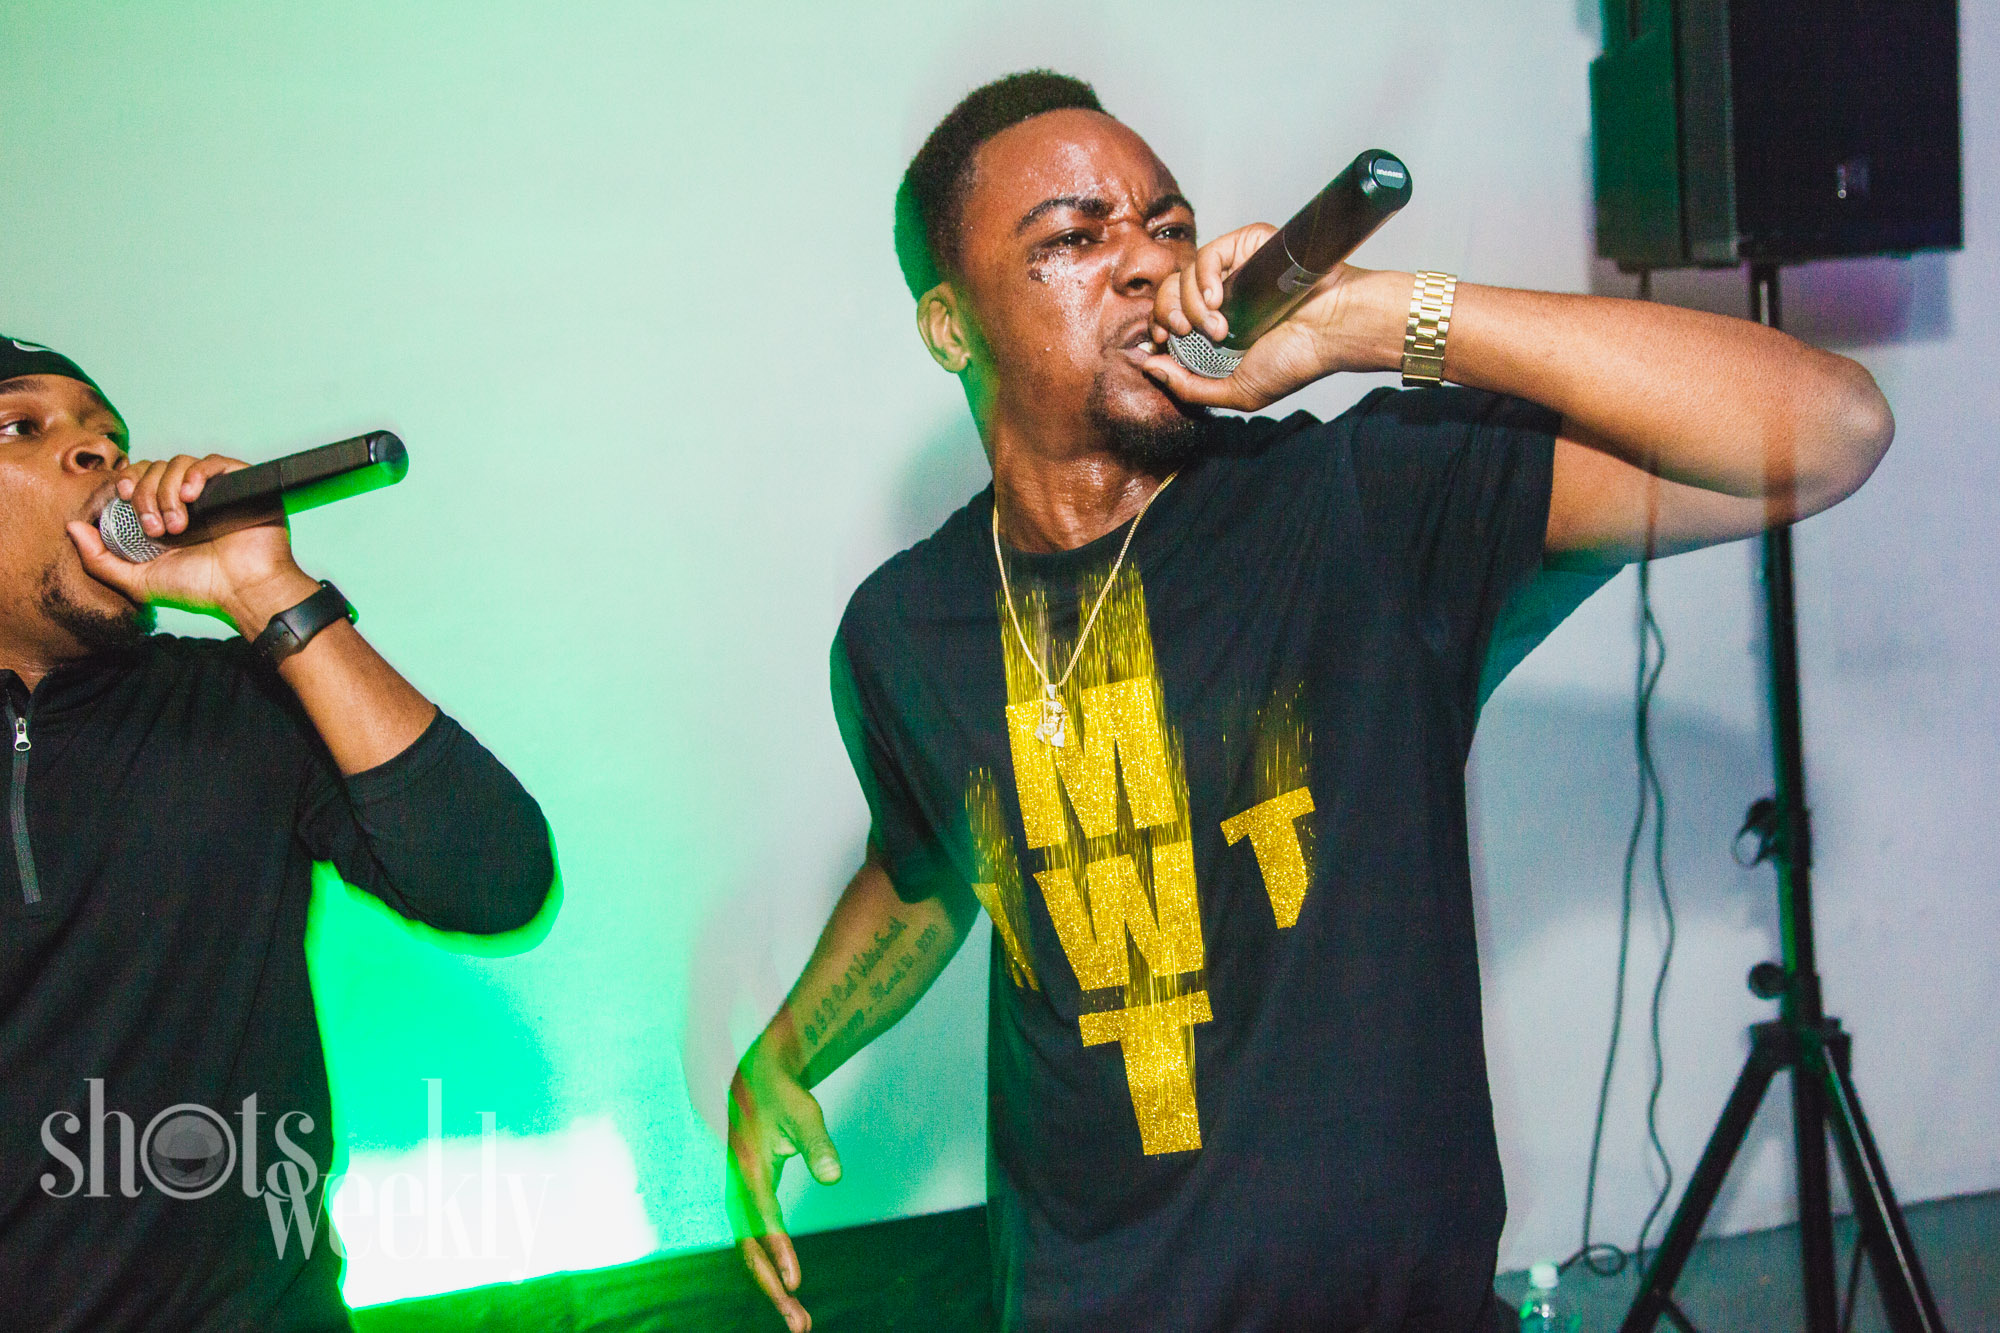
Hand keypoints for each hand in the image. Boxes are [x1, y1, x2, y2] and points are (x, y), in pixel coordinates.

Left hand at [65, 454, 317, 636]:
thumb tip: (72, 527)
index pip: (141, 478)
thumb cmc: (199, 590)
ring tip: (178, 524)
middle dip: (146, 494)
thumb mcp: (138, 580)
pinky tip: (192, 496)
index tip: (122, 495)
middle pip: (155, 468)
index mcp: (167, 514)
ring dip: (168, 490)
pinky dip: (197, 473)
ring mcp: (217, 492)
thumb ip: (100, 560)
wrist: (243, 592)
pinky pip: (214, 462)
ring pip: (180, 463)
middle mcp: (191, 500)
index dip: (128, 480)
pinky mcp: (241, 486)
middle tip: (155, 529)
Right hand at [726, 1037, 842, 1332]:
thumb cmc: (784, 1097)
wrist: (756, 1082)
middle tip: (801, 1324)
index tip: (795, 1282)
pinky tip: (788, 1293)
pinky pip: (754, 1244)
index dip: (778, 1250)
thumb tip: (833, 1177)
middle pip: (750, 1249)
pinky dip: (769, 1270)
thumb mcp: (805, 1113)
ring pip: (749, 1253)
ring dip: (771, 1288)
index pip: (764, 1218)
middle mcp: (738, 1189)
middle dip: (773, 1289)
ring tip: (801, 1322)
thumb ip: (818, 1144)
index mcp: (749, 1168)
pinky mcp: (747, 1202)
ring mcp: (739, 1198)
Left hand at [1142, 223, 1406, 410]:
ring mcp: (1233, 269)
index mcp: (1215, 327)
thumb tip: (1148, 366)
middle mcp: (1221, 295)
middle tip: (1187, 334)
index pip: (1168, 317)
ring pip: (1182, 274)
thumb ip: (1189, 387)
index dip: (1158, 326)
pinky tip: (1217, 300)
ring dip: (1189, 305)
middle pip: (1167, 292)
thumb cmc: (1297, 360)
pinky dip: (1202, 278)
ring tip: (1218, 327)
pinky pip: (1207, 254)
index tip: (1164, 342)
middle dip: (1166, 315)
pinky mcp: (1246, 245)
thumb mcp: (1237, 390)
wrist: (1334, 329)